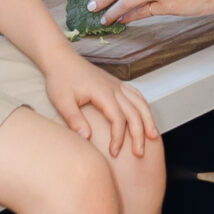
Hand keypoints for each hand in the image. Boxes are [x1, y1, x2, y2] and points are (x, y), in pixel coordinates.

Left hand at [42, 49, 156, 157]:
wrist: (61, 59)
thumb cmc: (61, 79)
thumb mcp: (62, 101)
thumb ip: (74, 120)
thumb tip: (87, 138)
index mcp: (102, 92)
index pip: (118, 118)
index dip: (118, 137)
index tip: (114, 152)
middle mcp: (114, 88)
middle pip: (134, 112)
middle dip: (139, 134)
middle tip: (139, 153)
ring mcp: (117, 85)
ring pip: (140, 103)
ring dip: (148, 120)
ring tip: (153, 137)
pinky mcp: (116, 84)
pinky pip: (136, 96)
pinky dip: (144, 108)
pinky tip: (146, 118)